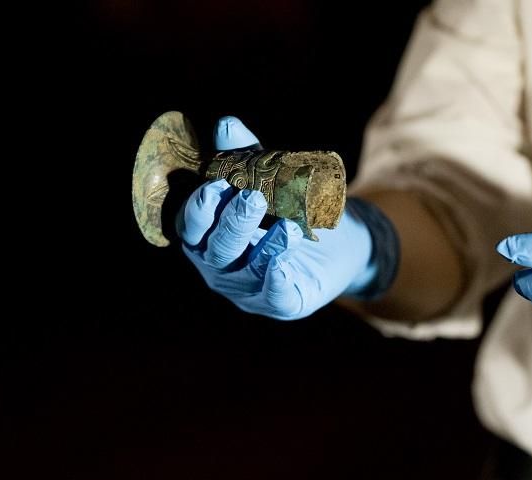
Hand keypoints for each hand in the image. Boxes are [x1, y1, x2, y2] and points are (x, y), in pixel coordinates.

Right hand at [179, 117, 379, 319]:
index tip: (216, 185)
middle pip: (216, 250)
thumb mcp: (268, 179)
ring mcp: (249, 289)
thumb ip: (244, 156)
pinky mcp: (282, 303)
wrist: (339, 243)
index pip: (192, 227)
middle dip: (232, 224)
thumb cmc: (289, 209)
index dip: (200, 209)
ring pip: (247, 272)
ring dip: (264, 248)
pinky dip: (276, 283)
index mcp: (209, 236)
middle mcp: (221, 266)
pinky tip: (283, 267)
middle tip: (253, 199)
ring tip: (287, 226)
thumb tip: (225, 124)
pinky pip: (275, 298)